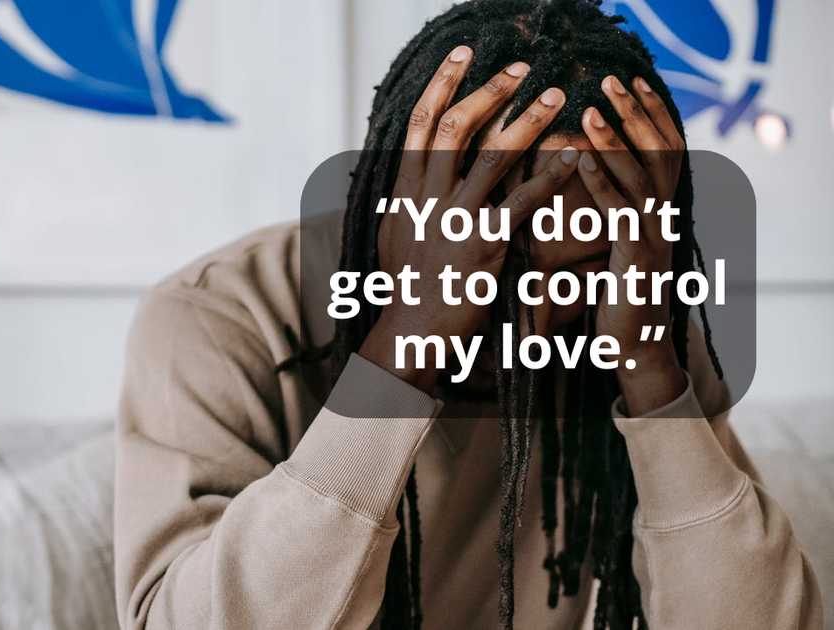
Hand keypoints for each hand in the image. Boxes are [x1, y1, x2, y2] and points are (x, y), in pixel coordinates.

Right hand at [358, 47, 577, 391]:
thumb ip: (407, 197)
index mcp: (405, 189)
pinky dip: (550, 175)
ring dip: (527, 121)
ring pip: (491, 156)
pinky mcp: (484, 245)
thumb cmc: (406, 285)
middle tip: (522, 69)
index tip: (464, 56)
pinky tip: (573, 156)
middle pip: (453, 128)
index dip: (442, 84)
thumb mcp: (395, 233)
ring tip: (556, 96)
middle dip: (488, 92)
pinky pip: (522, 201)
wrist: (411, 331)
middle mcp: (426, 197)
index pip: (419, 123)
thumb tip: (411, 170)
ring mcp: (454, 220)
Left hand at [577, 75, 685, 413]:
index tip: (631, 83)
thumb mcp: (615, 249)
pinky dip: (602, 185)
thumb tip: (578, 181)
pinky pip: (619, 214)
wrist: (633, 349)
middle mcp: (664, 218)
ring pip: (640, 178)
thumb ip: (608, 215)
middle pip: (658, 152)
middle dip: (635, 115)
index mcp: (660, 213)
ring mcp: (653, 238)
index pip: (663, 151)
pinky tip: (580, 162)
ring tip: (593, 111)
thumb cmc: (616, 297)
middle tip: (613, 81)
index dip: (651, 115)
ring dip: (615, 142)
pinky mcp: (634, 260)